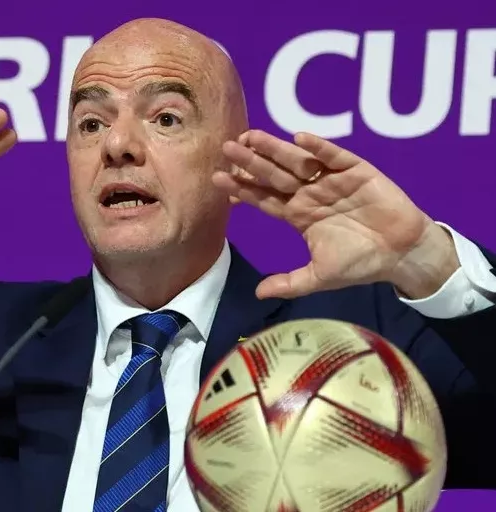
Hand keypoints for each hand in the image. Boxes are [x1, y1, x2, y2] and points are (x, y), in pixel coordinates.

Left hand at [213, 130, 458, 299]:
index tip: (218, 179)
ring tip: (252, 137)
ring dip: (275, 149)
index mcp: (298, 214)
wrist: (402, 254)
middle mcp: (310, 193)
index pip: (263, 199)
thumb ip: (290, 283)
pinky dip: (319, 147)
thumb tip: (257, 293)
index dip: (242, 189)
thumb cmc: (360, 262)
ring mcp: (331, 180)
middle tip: (227, 147)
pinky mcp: (357, 172)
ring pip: (297, 162)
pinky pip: (335, 156)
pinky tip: (299, 138)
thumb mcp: (319, 277)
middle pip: (274, 175)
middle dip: (250, 162)